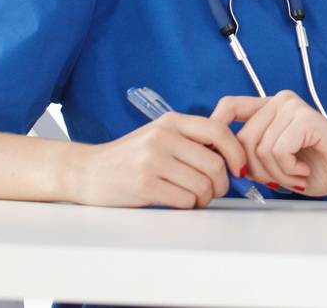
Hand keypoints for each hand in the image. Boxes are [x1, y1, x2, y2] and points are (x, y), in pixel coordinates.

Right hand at [71, 113, 242, 207]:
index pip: (218, 130)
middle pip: (214, 163)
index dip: (236, 151)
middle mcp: (163, 137)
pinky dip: (189, 206)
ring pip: (202, 185)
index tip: (239, 167)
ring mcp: (152, 160)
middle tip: (216, 190)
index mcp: (171, 121)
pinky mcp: (144, 184)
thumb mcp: (160, 136)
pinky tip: (180, 202)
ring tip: (196, 198)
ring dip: (205, 198)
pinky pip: (184, 200)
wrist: (87, 171)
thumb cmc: (129, 156)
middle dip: (222, 184)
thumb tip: (231, 156)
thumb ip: (191, 140)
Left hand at [211, 91, 326, 197]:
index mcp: (271, 108)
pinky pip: (278, 151)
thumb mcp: (274, 165)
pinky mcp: (305, 118)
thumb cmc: (320, 168)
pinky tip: (304, 169)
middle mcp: (280, 101)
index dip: (217, 129)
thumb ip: (250, 156)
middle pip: (242, 140)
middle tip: (283, 176)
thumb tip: (221, 159)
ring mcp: (293, 107)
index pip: (229, 106)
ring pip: (260, 149)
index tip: (220, 157)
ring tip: (297, 173)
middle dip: (258, 170)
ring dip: (278, 173)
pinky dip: (288, 169)